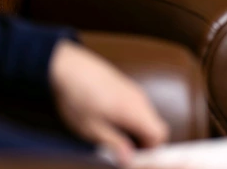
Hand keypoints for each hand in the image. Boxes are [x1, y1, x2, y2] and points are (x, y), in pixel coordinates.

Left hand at [49, 39, 168, 165]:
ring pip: (146, 115)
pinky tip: (110, 119)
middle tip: (122, 151)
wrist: (66, 66)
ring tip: (112, 135)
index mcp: (134, 111)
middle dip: (143, 141)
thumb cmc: (77, 97)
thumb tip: (129, 160)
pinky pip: (137, 105)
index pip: (160, 133)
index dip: (152, 150)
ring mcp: (133, 89)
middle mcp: (139, 98)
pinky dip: (131, 117)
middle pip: (155, 125)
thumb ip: (114, 144)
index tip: (135, 158)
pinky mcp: (125, 85)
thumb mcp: (91, 129)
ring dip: (136, 129)